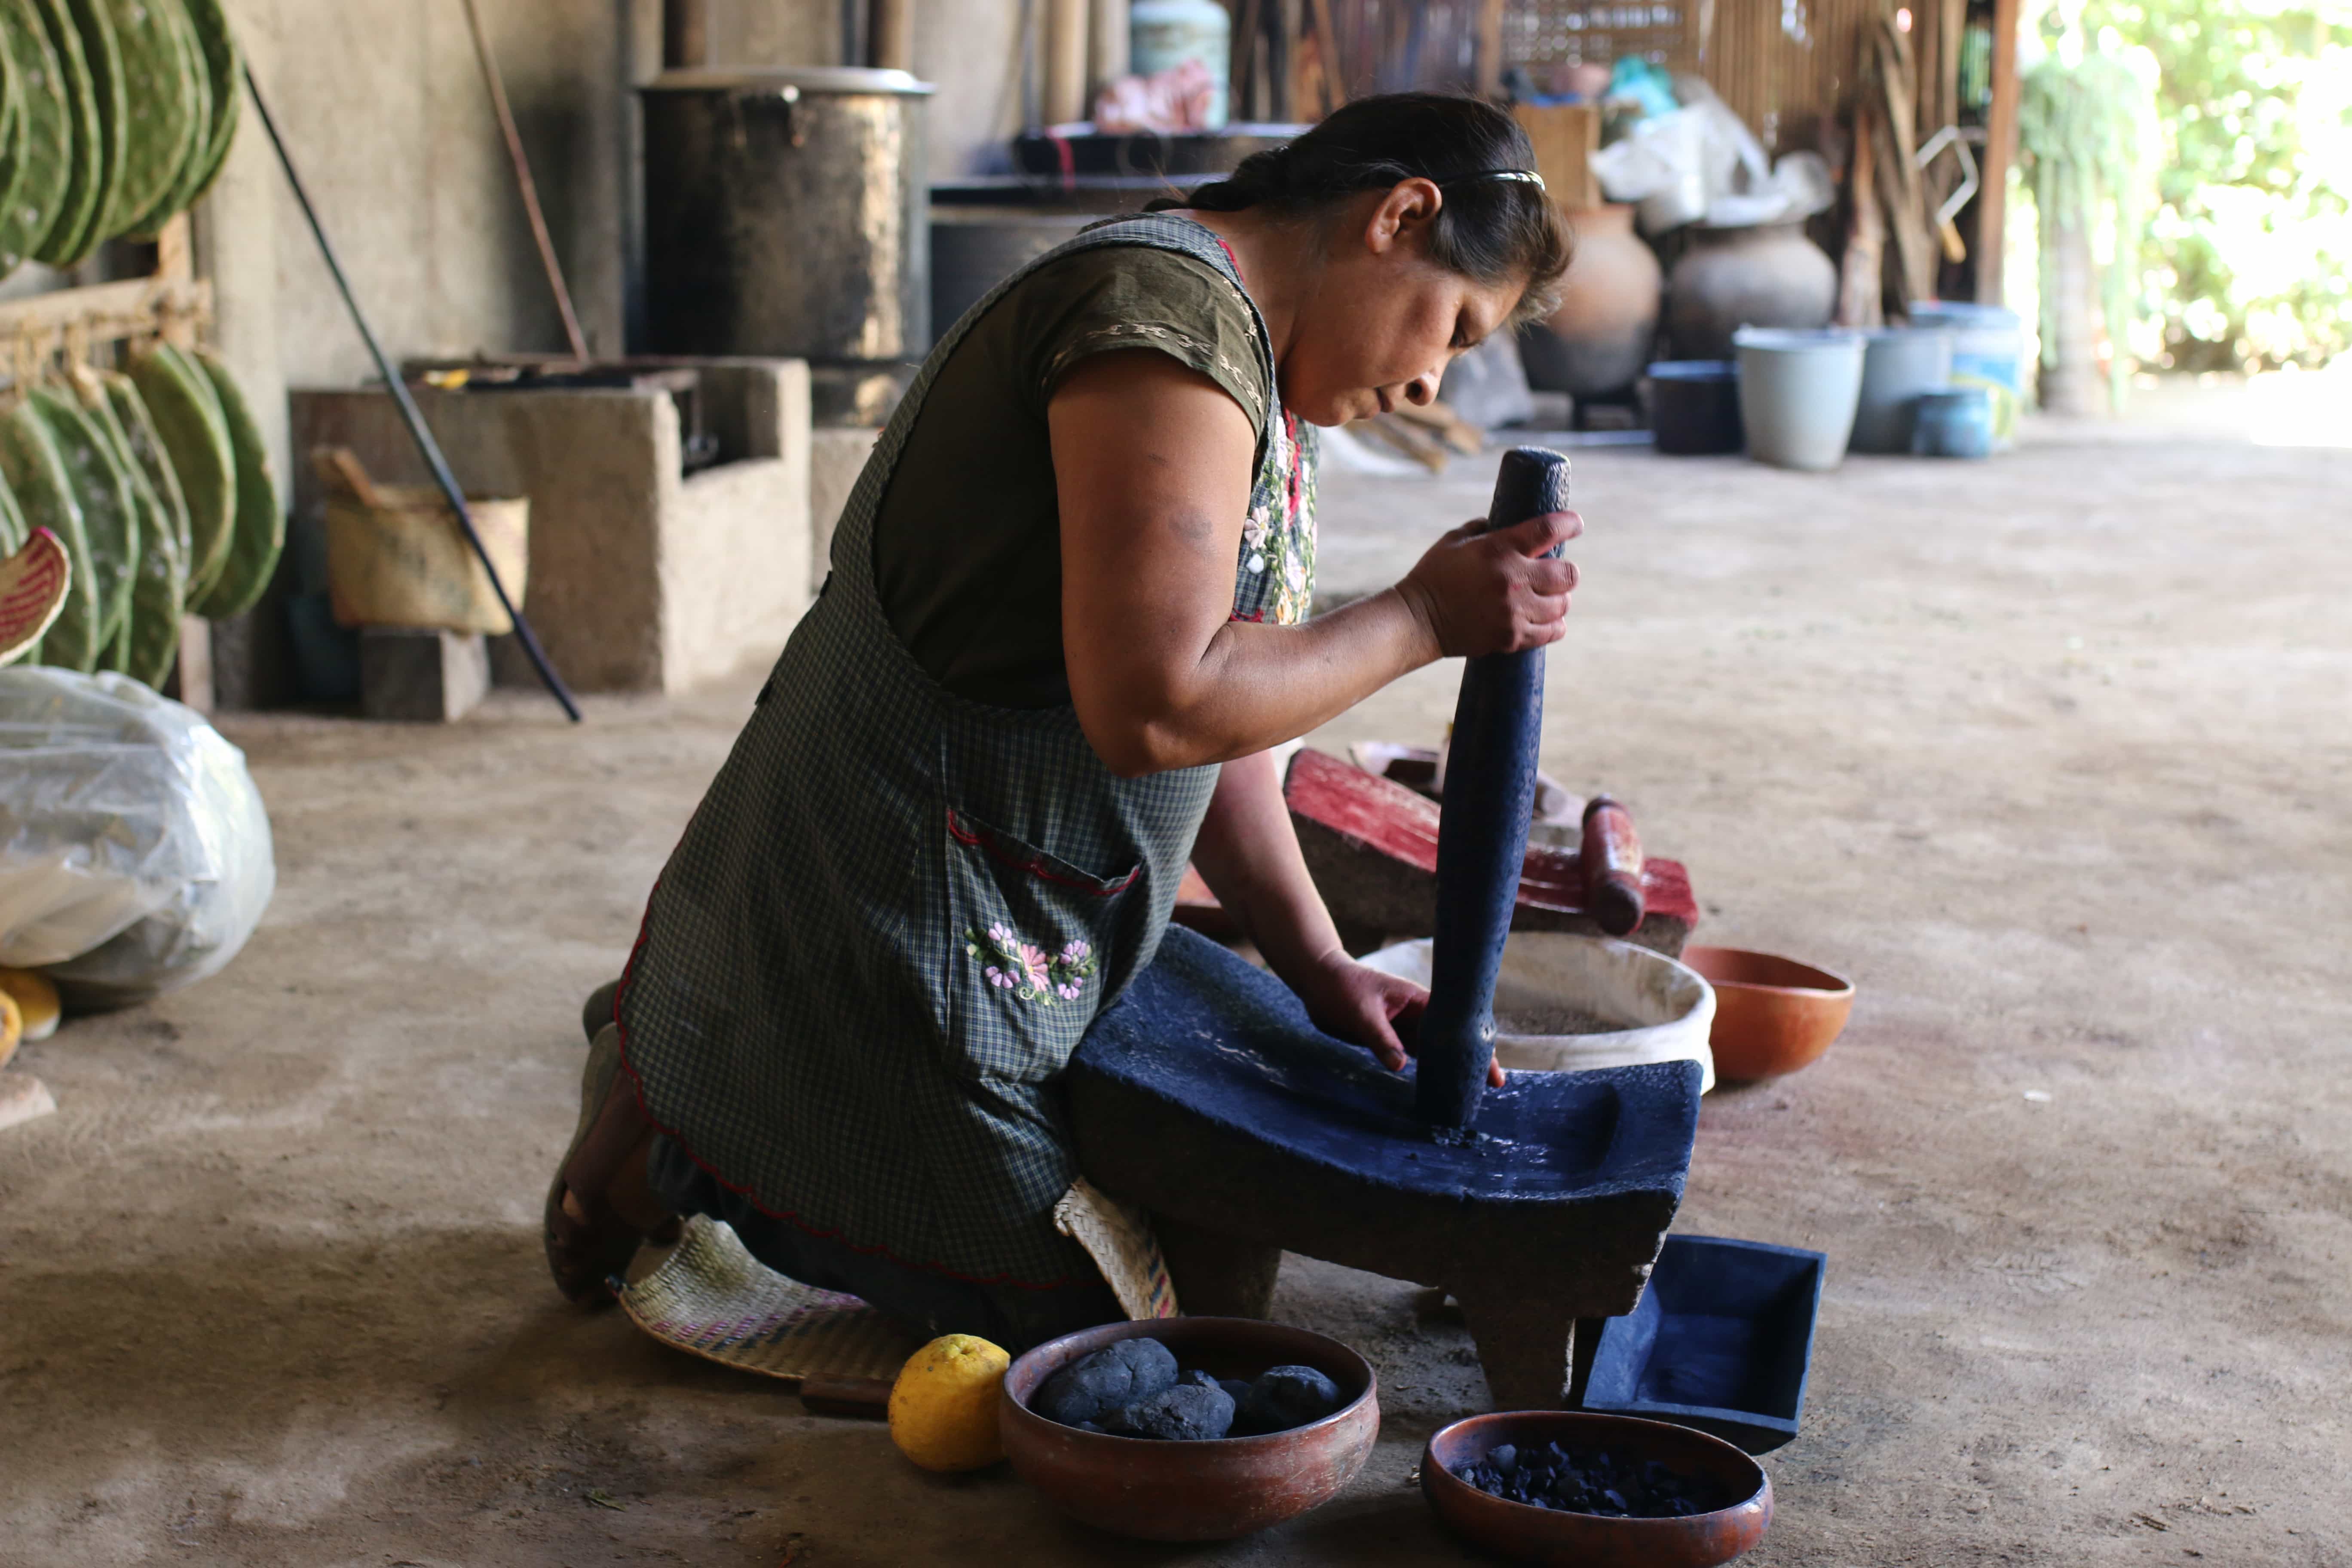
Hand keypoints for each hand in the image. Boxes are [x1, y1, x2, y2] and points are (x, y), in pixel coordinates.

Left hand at [1285, 948, 1506, 1087]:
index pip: (1457, 1022)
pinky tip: (1439, 1086)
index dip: (1477, 1045)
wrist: (1319, 982)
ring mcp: (1407, 1026)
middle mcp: (1418, 1014)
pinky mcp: (1393, 1037)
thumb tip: (1402, 1066)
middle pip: (1453, 1039)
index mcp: (1418, 1000)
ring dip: (1452, 1067)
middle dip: (1472, 1059)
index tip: (1493, 1068)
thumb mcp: (1361, 1014)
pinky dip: (1429, 1070)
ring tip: (1471, 1091)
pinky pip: (1416, 1055)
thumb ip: (1381, 1039)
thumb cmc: (1341, 988)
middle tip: (1492, 1086)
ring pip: (1437, 1050)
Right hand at [1393, 511, 1581, 661]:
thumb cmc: (1434, 575)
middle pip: (1568, 574)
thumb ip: (1484, 529)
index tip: (1575, 524)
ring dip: (1559, 599)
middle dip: (1566, 572)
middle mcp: (1512, 579)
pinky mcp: (1512, 637)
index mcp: (1499, 549)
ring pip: (1562, 604)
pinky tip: (1546, 619)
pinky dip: (1554, 625)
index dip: (1569, 524)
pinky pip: (1552, 632)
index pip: (1549, 529)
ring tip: (1547, 598)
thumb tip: (1505, 524)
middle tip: (1556, 573)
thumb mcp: (1455, 540)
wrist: (1418, 620)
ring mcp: (1514, 611)